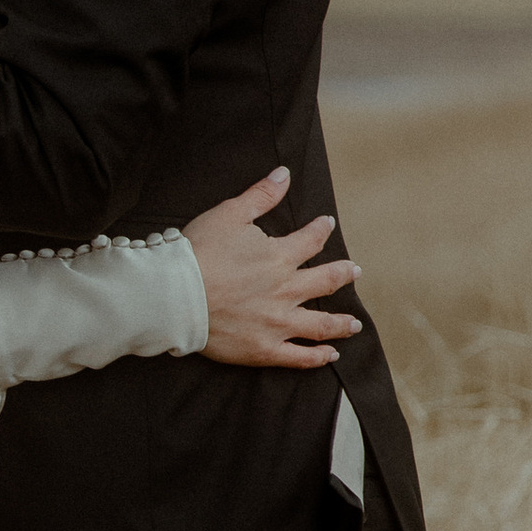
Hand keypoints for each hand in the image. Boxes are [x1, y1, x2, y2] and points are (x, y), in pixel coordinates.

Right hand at [187, 165, 363, 369]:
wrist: (177, 295)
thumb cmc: (199, 251)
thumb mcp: (230, 214)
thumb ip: (261, 195)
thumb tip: (285, 173)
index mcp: (280, 257)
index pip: (311, 240)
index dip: (321, 230)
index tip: (327, 224)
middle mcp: (287, 290)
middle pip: (325, 282)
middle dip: (343, 274)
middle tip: (354, 272)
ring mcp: (278, 323)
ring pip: (321, 325)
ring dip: (341, 324)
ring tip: (354, 324)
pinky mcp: (264, 349)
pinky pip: (299, 357)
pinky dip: (317, 357)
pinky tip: (330, 355)